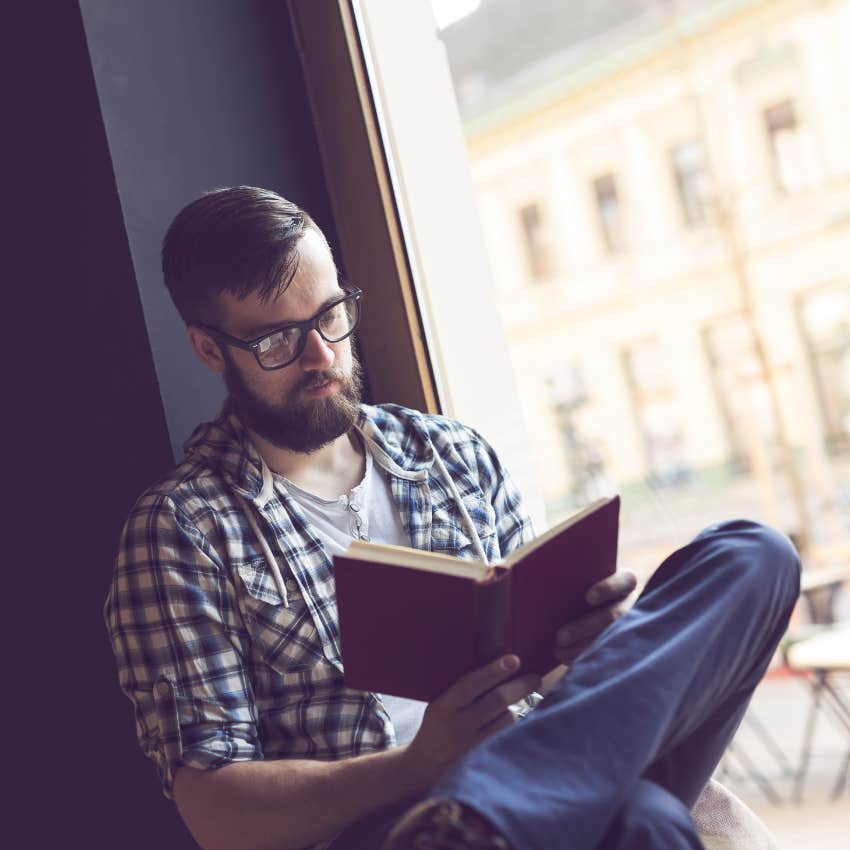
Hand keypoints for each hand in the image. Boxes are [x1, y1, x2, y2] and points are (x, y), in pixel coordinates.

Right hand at [402, 655, 540, 789]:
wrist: (426, 765)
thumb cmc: (437, 723)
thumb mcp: (439, 703)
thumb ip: (462, 689)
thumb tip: (494, 662)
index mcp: (443, 706)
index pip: (469, 685)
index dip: (493, 671)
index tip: (514, 659)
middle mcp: (458, 724)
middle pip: (494, 702)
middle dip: (518, 687)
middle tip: (536, 676)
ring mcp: (472, 743)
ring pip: (505, 718)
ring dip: (522, 703)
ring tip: (535, 690)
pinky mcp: (483, 756)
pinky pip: (506, 734)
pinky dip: (517, 719)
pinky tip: (525, 710)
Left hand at [553, 570, 636, 665]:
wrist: (609, 602)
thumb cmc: (592, 583)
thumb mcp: (591, 577)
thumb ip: (578, 578)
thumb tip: (545, 581)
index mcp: (626, 581)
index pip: (625, 581)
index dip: (608, 589)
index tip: (588, 598)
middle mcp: (632, 603)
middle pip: (614, 615)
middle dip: (586, 627)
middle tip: (559, 637)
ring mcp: (633, 624)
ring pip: (611, 638)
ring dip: (584, 647)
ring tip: (558, 652)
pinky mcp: (626, 642)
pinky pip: (610, 654)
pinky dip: (587, 658)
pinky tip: (567, 661)